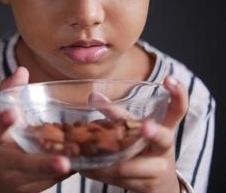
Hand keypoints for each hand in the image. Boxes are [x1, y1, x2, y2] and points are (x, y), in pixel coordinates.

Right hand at [0, 67, 70, 192]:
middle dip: (41, 163)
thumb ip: (11, 92)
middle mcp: (6, 160)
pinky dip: (67, 173)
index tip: (12, 114)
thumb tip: (22, 70)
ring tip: (78, 163)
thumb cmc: (5, 139)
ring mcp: (19, 178)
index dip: (2, 121)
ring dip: (60, 172)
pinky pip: (52, 181)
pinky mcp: (33, 188)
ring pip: (42, 177)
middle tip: (62, 161)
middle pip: (23, 164)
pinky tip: (84, 164)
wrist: (0, 176)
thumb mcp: (3, 116)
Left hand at [80, 76, 187, 192]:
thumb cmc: (145, 148)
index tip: (169, 79)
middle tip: (146, 126)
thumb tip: (93, 96)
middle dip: (154, 132)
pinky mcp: (145, 186)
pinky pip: (119, 179)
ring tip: (84, 152)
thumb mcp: (136, 128)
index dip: (177, 94)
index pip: (177, 110)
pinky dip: (100, 172)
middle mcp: (165, 149)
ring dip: (106, 159)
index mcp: (166, 129)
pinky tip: (84, 167)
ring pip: (131, 163)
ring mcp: (157, 170)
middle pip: (164, 139)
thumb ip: (118, 114)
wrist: (159, 182)